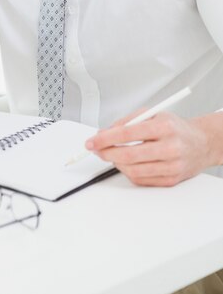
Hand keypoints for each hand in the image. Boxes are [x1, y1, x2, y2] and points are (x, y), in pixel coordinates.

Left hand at [86, 112, 213, 186]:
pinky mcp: (171, 180)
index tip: (92, 141)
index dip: (106, 138)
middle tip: (96, 149)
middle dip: (107, 153)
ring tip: (110, 155)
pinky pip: (142, 180)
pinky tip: (125, 163)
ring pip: (133, 170)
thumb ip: (126, 121)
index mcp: (164, 127)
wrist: (201, 143)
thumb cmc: (174, 127)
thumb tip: (103, 133)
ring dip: (116, 163)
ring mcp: (172, 166)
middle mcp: (170, 147)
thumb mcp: (152, 114)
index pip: (128, 133)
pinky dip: (128, 172)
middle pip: (129, 155)